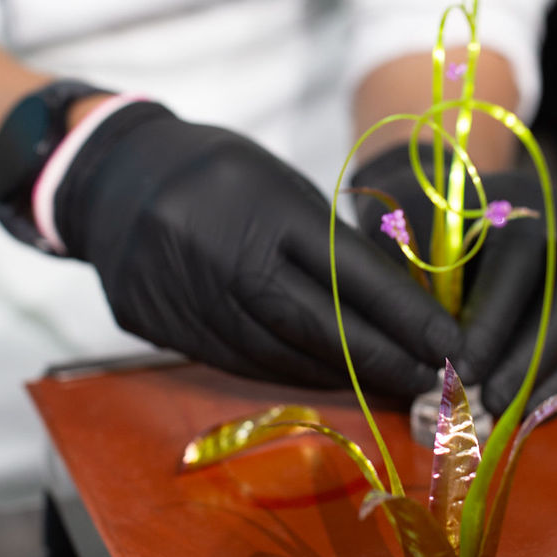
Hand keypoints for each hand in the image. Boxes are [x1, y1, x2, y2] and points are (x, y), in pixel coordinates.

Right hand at [55, 104, 456, 397]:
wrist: (108, 175)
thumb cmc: (214, 172)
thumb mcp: (277, 183)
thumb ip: (325, 241)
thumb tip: (393, 303)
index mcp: (260, 204)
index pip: (348, 271)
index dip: (403, 314)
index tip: (448, 342)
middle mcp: (220, 253)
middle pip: (315, 326)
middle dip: (380, 359)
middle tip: (429, 380)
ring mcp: (183, 294)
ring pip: (275, 356)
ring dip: (337, 375)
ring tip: (384, 383)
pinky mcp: (156, 325)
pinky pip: (235, 362)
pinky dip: (286, 373)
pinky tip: (322, 378)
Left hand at [354, 145, 556, 414]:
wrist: (464, 220)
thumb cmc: (424, 240)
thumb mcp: (404, 243)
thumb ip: (410, 282)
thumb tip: (420, 350)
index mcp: (512, 206)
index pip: (517, 257)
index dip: (494, 317)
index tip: (462, 369)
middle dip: (533, 351)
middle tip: (491, 401)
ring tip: (515, 414)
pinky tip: (541, 406)